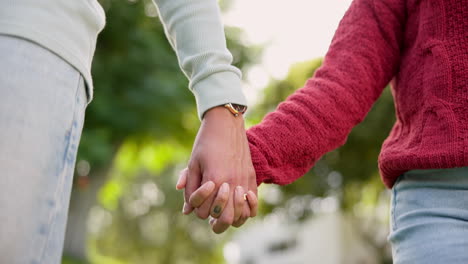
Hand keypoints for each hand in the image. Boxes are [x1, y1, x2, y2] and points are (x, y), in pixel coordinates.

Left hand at [177, 106, 257, 232]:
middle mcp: (231, 183)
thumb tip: (187, 211)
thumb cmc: (206, 143)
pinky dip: (245, 209)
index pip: (204, 212)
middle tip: (210, 212)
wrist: (226, 124)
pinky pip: (252, 204)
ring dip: (231, 216)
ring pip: (240, 215)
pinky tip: (237, 202)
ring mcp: (244, 181)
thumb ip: (190, 188)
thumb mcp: (193, 163)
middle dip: (214, 221)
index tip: (197, 197)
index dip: (197, 208)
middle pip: (224, 219)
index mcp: (213, 180)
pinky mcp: (252, 178)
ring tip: (224, 209)